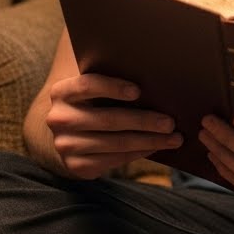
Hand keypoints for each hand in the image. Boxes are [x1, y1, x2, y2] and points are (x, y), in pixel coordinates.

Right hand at [44, 73, 180, 178]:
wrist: (66, 135)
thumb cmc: (90, 102)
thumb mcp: (91, 87)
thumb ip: (108, 75)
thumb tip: (148, 68)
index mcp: (61, 92)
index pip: (87, 86)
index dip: (112, 87)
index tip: (138, 91)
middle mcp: (59, 119)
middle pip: (108, 119)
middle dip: (144, 121)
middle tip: (170, 122)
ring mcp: (65, 145)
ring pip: (115, 143)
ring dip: (149, 141)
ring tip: (173, 138)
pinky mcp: (76, 166)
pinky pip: (114, 160)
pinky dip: (139, 153)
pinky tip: (156, 147)